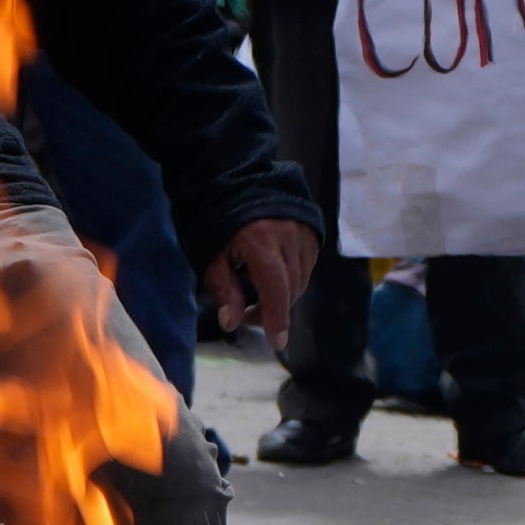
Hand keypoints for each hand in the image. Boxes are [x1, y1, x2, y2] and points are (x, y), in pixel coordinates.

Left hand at [204, 217, 318, 350]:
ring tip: (257, 298)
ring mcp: (304, 233)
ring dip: (283, 297)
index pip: (275, 288)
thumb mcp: (212, 256)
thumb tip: (231, 323)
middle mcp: (288, 236)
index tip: (277, 342)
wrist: (239, 182)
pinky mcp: (313, 233)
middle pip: (290, 289)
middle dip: (272, 310)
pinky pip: (307, 268)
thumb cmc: (219, 222)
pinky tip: (273, 279)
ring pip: (301, 281)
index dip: (277, 317)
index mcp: (260, 240)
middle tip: (248, 315)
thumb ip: (224, 290)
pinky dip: (292, 281)